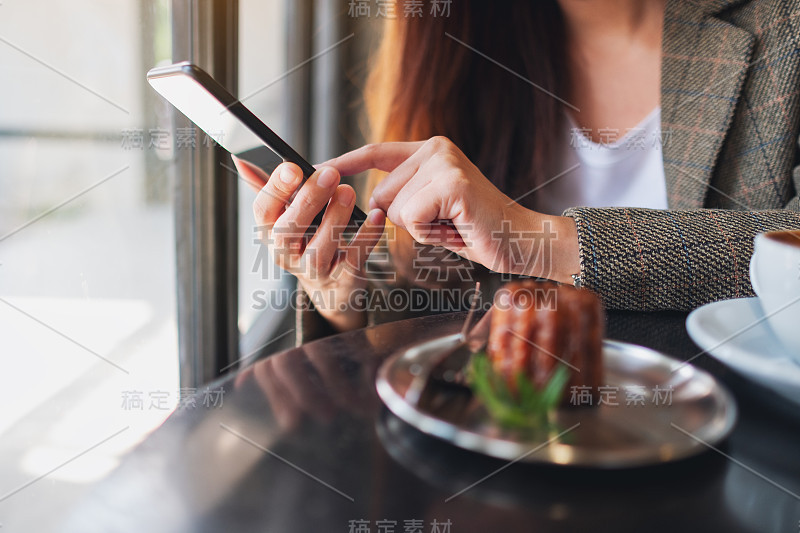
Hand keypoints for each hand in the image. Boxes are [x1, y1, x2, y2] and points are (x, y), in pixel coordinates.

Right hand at [234, 156, 385, 331]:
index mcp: (270, 233)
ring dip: (334, 219)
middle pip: (288, 231)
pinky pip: (354, 258)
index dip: (275, 189)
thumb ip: (268, 189)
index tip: (293, 167)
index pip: (262, 211)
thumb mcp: (285, 217)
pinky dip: (367, 236)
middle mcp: (286, 255)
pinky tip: (376, 215)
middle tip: (330, 174)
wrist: (333, 287)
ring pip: (319, 249)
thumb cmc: (308, 241)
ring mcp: (314, 271)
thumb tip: (242, 158)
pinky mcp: (342, 279)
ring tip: (348, 192)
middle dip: (308, 200)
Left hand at [325, 137, 579, 282]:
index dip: (346, 163)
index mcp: (431, 151)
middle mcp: (436, 149)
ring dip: (419, 230)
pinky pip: (410, 219)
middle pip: (380, 194)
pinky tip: (455, 229)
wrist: (520, 240)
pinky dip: (429, 235)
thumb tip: (370, 203)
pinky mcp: (451, 184)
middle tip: (443, 223)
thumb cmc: (476, 229)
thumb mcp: (434, 207)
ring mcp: (444, 164)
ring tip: (451, 225)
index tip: (320, 170)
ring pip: (393, 209)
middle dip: (404, 221)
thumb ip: (405, 196)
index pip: (377, 152)